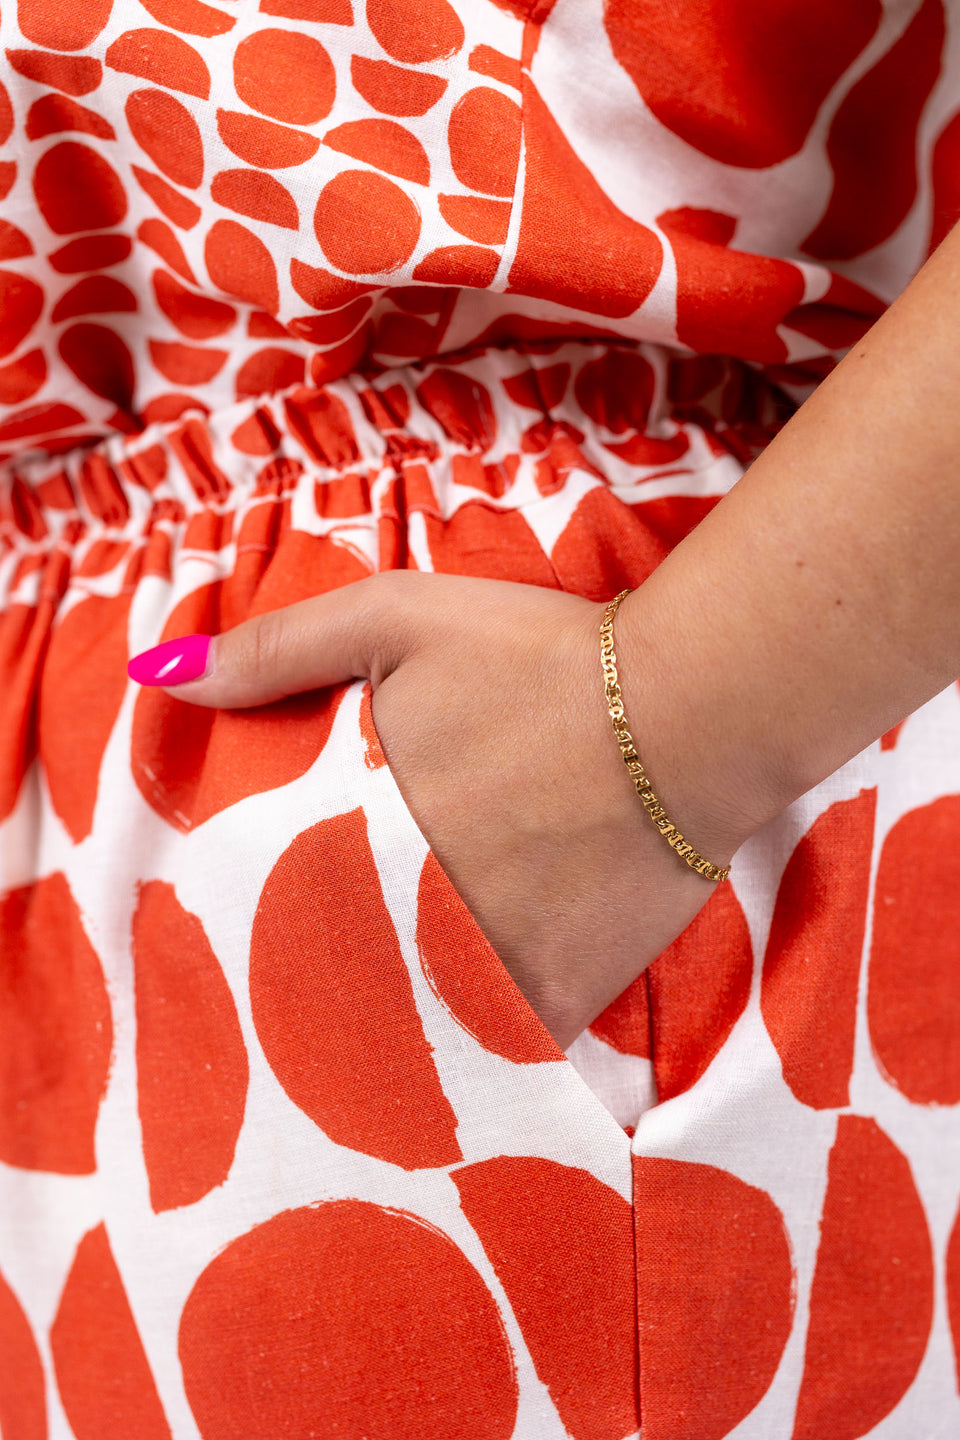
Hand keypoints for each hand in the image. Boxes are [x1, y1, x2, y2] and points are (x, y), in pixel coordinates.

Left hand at [157, 572, 743, 1047]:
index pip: (270, 916)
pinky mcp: (565, 999)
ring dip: (387, 1040)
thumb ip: (278, 651)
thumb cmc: (540, 658)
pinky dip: (476, 1063)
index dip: (251, 936)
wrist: (690, 709)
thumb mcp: (397, 619)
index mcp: (359, 845)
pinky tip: (455, 1077)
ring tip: (353, 1066)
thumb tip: (158, 678)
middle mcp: (412, 926)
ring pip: (412, 1033)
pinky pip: (501, 1056)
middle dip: (310, 998)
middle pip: (337, 984)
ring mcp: (491, 973)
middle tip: (291, 1018)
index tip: (233, 956)